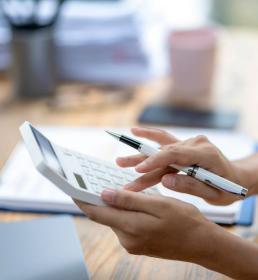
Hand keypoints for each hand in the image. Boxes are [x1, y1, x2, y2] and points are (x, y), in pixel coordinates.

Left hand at [75, 189, 214, 261]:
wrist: (201, 243)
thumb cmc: (184, 220)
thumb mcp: (159, 204)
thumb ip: (130, 200)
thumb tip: (104, 194)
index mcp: (131, 228)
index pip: (97, 213)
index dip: (83, 199)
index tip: (71, 187)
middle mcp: (127, 239)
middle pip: (104, 216)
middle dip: (98, 199)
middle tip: (93, 180)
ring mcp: (132, 244)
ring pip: (114, 219)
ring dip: (112, 204)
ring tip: (113, 187)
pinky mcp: (137, 244)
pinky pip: (124, 224)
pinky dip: (122, 212)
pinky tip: (128, 201)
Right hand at [117, 127, 249, 204]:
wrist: (236, 177)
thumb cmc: (228, 188)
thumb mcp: (214, 194)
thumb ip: (189, 186)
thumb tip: (164, 181)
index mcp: (206, 154)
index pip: (175, 154)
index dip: (155, 161)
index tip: (138, 170)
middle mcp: (196, 144)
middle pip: (164, 151)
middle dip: (141, 161)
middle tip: (119, 164)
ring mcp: (189, 143)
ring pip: (161, 149)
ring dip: (140, 154)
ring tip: (120, 160)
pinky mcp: (184, 147)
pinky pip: (165, 142)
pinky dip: (150, 139)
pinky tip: (136, 133)